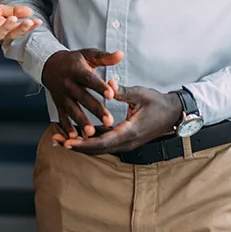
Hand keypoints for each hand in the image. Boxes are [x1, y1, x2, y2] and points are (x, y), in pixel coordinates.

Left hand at [0, 4, 39, 43]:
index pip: (18, 29)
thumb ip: (14, 11)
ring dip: (6, 27)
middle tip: (29, 22)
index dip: (28, 27)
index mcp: (3, 28)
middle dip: (20, 29)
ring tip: (13, 18)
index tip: (38, 22)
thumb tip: (30, 11)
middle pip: (10, 34)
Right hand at [42, 49, 122, 137]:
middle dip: (96, 110)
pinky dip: (67, 127)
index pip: (89, 79)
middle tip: (109, 121)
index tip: (111, 94)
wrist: (49, 65)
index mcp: (77, 70)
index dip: (100, 86)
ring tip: (92, 133)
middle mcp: (68, 84)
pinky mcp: (58, 104)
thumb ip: (104, 57)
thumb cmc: (73, 60)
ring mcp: (62, 95)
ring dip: (81, 121)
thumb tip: (120, 54)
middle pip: (83, 97)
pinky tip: (74, 137)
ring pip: (72, 110)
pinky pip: (62, 116)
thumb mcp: (87, 55)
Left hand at [53, 84, 182, 153]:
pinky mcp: (123, 137)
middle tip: (57, 141)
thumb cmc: (158, 103)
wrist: (173, 113)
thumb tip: (108, 83)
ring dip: (80, 144)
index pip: (103, 142)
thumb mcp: (141, 94)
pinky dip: (89, 139)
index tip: (68, 142)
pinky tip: (74, 136)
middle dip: (77, 146)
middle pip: (97, 148)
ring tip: (59, 140)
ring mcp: (125, 141)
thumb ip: (123, 91)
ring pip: (99, 146)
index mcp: (129, 132)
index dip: (84, 142)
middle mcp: (126, 141)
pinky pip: (103, 141)